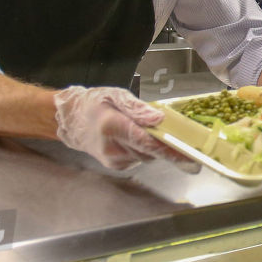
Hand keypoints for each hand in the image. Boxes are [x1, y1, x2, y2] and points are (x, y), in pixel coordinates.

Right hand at [54, 86, 199, 171]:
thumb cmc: (94, 103)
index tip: (190, 156)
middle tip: (185, 139)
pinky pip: (141, 158)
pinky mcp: (117, 166)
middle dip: (169, 146)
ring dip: (155, 146)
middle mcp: (113, 148)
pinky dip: (145, 149)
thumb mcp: (115, 96)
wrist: (71, 120)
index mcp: (113, 127)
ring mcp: (115, 160)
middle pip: (151, 151)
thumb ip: (137, 108)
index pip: (147, 142)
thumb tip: (159, 118)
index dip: (171, 150)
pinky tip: (137, 138)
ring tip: (149, 131)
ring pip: (148, 156)